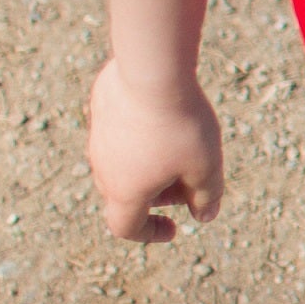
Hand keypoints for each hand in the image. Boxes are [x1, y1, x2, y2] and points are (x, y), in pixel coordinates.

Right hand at [88, 61, 225, 241]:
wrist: (151, 69)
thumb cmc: (181, 124)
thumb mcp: (206, 166)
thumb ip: (207, 196)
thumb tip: (205, 216)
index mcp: (124, 191)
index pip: (126, 227)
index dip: (150, 233)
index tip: (173, 228)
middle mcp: (103, 168)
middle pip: (124, 195)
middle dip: (157, 196)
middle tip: (188, 184)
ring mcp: (97, 136)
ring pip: (120, 163)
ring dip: (148, 166)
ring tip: (182, 149)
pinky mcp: (100, 109)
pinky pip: (119, 132)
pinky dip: (141, 136)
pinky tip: (166, 116)